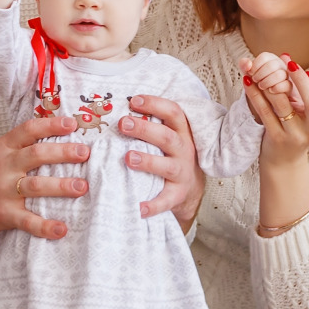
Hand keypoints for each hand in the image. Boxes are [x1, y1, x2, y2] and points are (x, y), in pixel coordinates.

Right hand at [0, 114, 89, 239]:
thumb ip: (21, 146)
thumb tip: (59, 136)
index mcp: (3, 148)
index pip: (28, 130)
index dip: (51, 125)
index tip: (72, 123)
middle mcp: (4, 166)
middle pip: (36, 155)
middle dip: (63, 153)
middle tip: (85, 153)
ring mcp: (4, 191)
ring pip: (36, 186)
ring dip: (61, 186)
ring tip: (82, 187)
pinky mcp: (4, 214)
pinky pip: (27, 221)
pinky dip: (45, 226)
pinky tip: (61, 229)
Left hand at [120, 94, 205, 226]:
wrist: (191, 188)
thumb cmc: (171, 155)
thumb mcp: (168, 135)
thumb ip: (151, 123)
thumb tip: (117, 106)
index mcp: (181, 132)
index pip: (173, 112)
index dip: (155, 104)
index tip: (134, 101)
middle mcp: (183, 150)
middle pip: (167, 137)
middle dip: (145, 129)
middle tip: (123, 123)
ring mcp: (182, 173)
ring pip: (167, 166)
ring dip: (148, 161)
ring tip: (128, 158)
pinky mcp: (177, 194)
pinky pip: (165, 200)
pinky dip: (153, 205)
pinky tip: (138, 208)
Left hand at [241, 53, 293, 98]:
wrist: (262, 95)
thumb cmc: (256, 80)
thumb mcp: (248, 72)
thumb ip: (244, 64)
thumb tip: (247, 64)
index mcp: (270, 58)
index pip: (264, 57)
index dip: (255, 65)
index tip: (250, 72)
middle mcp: (279, 64)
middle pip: (272, 65)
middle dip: (260, 74)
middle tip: (255, 80)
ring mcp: (286, 75)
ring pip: (280, 74)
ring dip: (267, 81)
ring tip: (261, 86)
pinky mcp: (289, 86)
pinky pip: (287, 85)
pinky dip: (276, 88)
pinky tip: (270, 90)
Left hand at [244, 56, 308, 165]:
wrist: (284, 160)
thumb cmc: (298, 128)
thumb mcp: (308, 113)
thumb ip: (302, 88)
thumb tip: (285, 56)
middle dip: (302, 81)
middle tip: (291, 65)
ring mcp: (295, 136)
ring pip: (285, 107)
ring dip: (274, 85)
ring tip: (266, 71)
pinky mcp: (276, 138)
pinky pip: (265, 112)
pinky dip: (256, 95)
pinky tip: (248, 81)